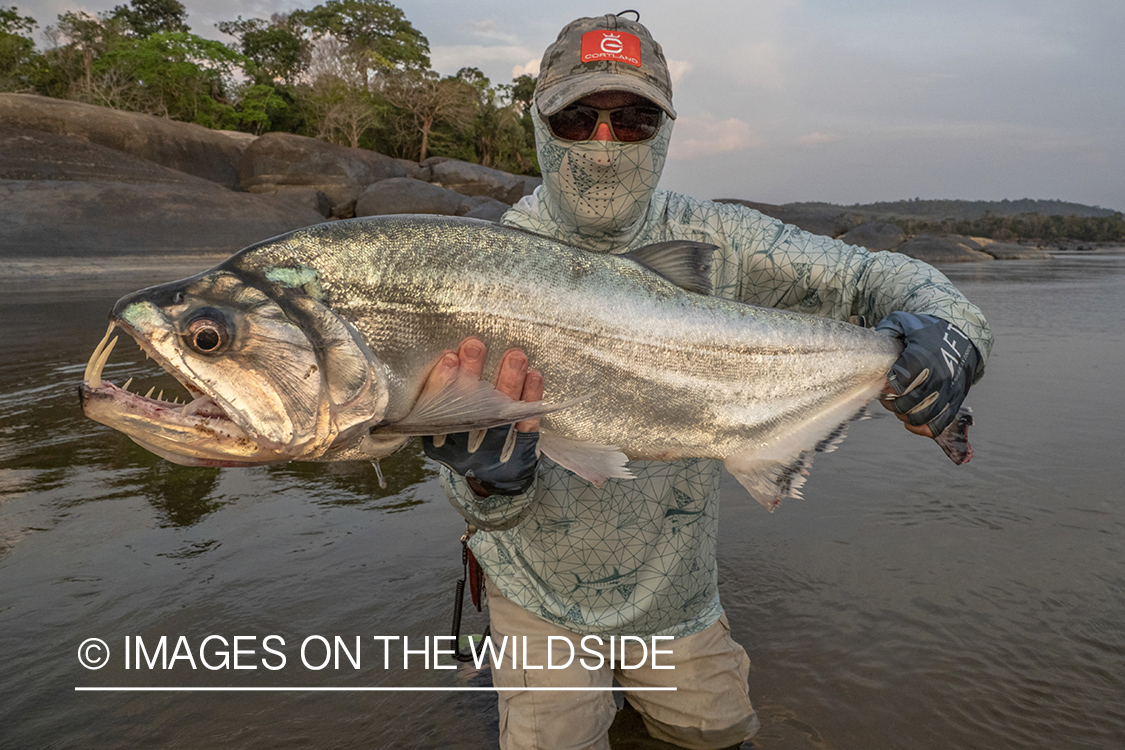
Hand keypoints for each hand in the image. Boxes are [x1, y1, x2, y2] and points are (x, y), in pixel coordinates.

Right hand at [421, 338, 542, 495]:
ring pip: (501, 415)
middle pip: (469, 408)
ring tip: (514, 356)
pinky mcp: (521, 453)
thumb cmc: (464, 443)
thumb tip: (450, 358)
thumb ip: (439, 403)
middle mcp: (466, 449)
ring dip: (508, 382)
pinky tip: (534, 377)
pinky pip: (527, 425)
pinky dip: (531, 400)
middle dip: (472, 374)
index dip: (442, 383)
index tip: (450, 357)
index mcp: (440, 441)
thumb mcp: (443, 431)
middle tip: (476, 346)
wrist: (490, 484)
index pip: (436, 409)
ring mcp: (495, 452)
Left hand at [875, 312, 978, 437]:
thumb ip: (885, 330)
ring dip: (906, 416)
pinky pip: (939, 425)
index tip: (886, 385)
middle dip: (893, 404)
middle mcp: (938, 375)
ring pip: (922, 417)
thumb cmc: (927, 332)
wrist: (962, 337)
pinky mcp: (956, 401)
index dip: (889, 387)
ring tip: (901, 406)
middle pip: (908, 403)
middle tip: (888, 397)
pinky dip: (923, 428)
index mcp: (924, 355)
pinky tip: (911, 419)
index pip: (901, 380)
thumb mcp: (904, 322)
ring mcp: (948, 390)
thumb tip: (868, 340)